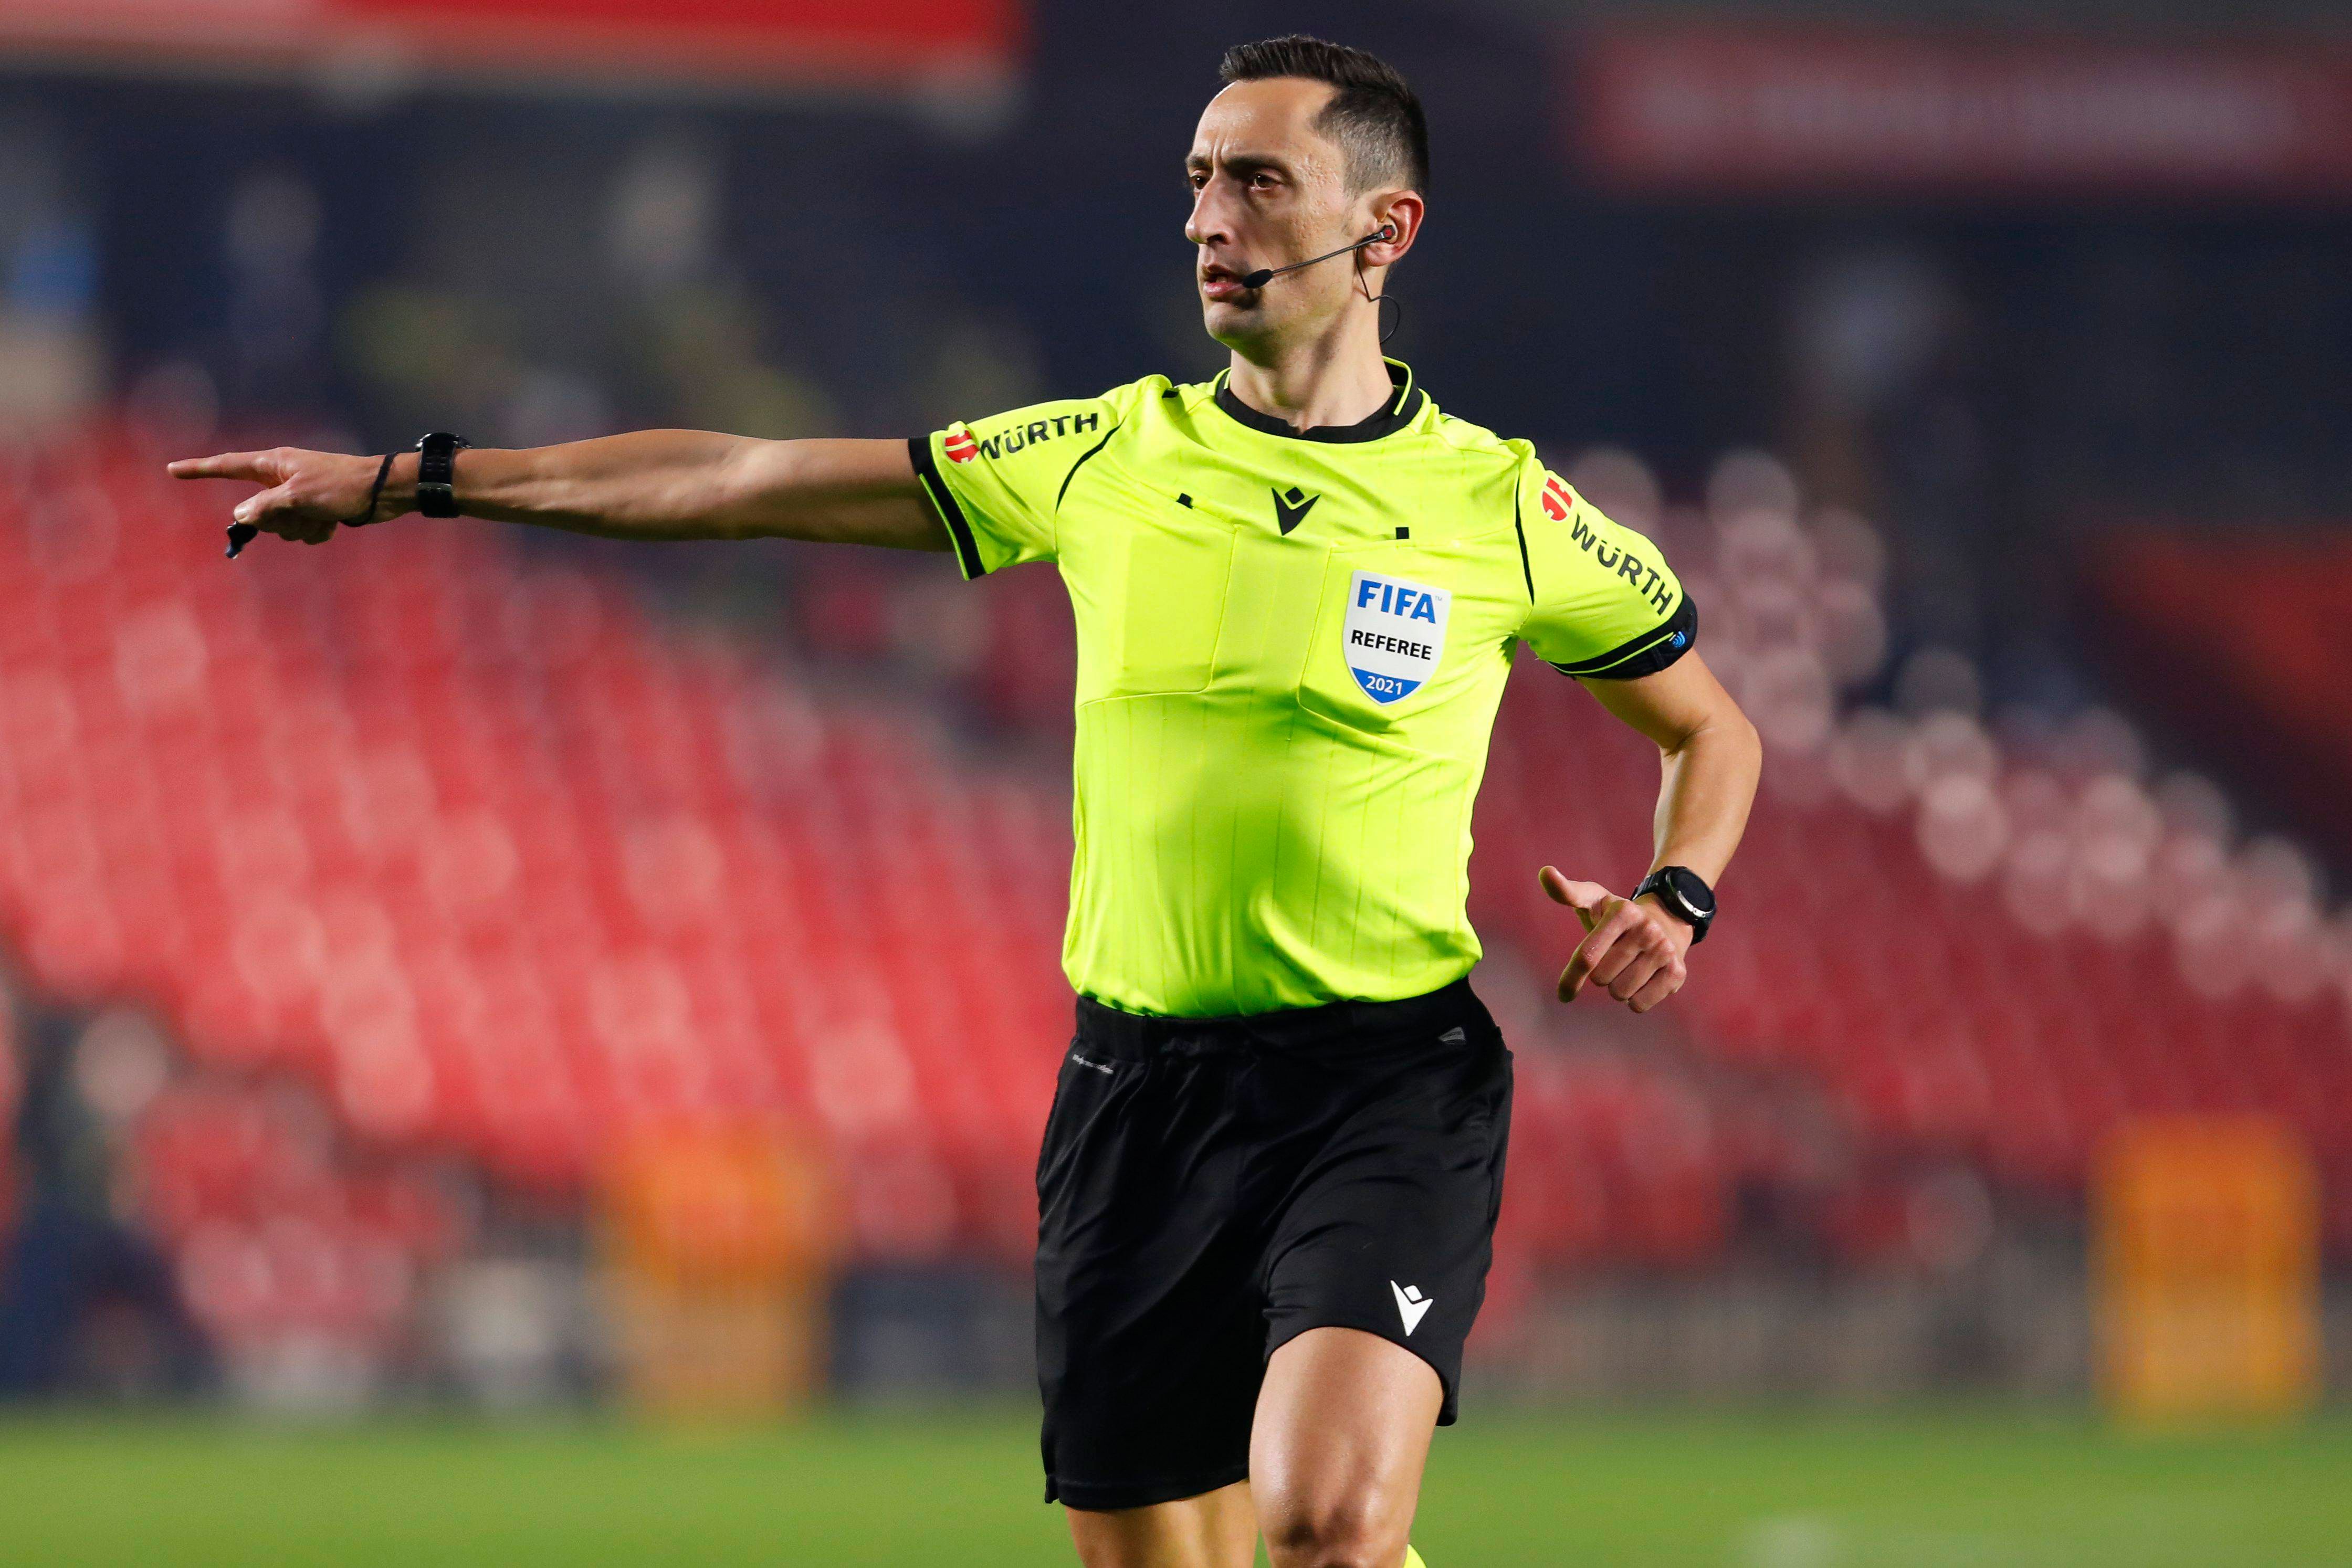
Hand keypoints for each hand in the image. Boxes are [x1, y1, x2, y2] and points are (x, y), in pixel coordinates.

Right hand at [167, 447, 390, 545]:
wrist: (384, 492)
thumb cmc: (341, 486)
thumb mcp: (299, 496)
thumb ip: (265, 507)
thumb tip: (241, 516)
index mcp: (274, 464)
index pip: (227, 466)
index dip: (199, 470)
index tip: (173, 470)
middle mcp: (282, 479)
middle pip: (257, 511)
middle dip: (276, 520)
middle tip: (301, 511)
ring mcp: (298, 497)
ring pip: (280, 527)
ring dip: (301, 528)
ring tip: (322, 515)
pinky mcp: (315, 512)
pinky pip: (302, 533)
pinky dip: (317, 533)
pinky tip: (333, 523)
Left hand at [1538, 865, 1691, 1013]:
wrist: (1667, 921)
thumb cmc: (1618, 916)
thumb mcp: (1594, 899)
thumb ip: (1567, 891)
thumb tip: (1544, 872)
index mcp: (1622, 912)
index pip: (1587, 957)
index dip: (1571, 979)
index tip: (1563, 994)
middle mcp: (1647, 930)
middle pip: (1602, 978)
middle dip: (1601, 975)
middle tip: (1613, 959)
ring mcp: (1664, 951)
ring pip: (1621, 994)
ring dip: (1618, 988)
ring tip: (1628, 968)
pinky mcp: (1677, 973)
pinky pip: (1640, 1005)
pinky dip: (1635, 1000)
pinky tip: (1642, 980)